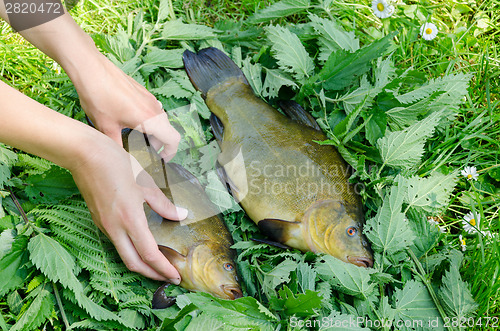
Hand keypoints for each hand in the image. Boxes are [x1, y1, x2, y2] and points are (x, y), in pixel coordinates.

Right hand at [70, 135, 187, 282]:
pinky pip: (116, 243)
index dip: (164, 269)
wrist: (85, 154)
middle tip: (168, 277)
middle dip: (152, 274)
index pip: (150, 254)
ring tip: (158, 265)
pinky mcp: (99, 220)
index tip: (176, 276)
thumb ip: (164, 204)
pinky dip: (131, 251)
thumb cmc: (117, 164)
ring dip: (141, 264)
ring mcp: (104, 225)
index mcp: (130, 220)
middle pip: (134, 263)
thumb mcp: (146, 183)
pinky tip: (141, 246)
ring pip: (124, 255)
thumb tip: (181, 215)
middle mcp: (115, 228)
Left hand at [72, 53, 179, 161]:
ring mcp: (149, 98)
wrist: (90, 69)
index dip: (170, 152)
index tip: (161, 159)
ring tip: (135, 138)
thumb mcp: (106, 128)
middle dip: (158, 144)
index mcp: (149, 119)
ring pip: (159, 120)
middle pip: (167, 131)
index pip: (173, 139)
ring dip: (152, 132)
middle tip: (143, 152)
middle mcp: (154, 108)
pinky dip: (147, 121)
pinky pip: (152, 110)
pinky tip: (129, 122)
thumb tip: (122, 162)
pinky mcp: (142, 92)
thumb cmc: (98, 96)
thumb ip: (118, 147)